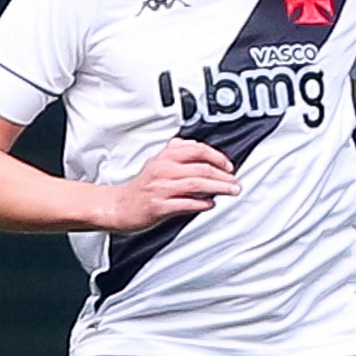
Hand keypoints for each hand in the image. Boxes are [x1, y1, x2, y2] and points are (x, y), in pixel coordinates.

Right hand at [101, 138, 239, 232]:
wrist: (119, 206)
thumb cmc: (143, 186)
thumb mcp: (160, 161)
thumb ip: (179, 152)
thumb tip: (205, 152)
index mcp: (166, 156)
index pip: (199, 150)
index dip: (218, 157)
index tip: (229, 166)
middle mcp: (164, 168)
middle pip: (202, 168)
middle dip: (224, 175)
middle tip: (235, 182)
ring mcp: (161, 187)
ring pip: (197, 184)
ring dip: (218, 188)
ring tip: (230, 191)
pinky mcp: (158, 206)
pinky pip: (185, 203)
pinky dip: (201, 203)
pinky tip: (210, 204)